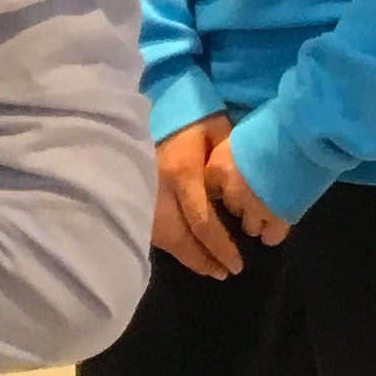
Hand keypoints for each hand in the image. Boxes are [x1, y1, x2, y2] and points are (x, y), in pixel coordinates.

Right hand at [153, 114, 284, 278]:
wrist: (156, 102)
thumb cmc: (193, 114)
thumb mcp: (217, 130)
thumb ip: (225, 163)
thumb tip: (235, 194)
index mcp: (182, 174)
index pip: (202, 221)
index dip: (219, 247)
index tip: (237, 264)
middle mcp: (160, 190)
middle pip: (180, 238)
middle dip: (203, 260)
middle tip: (225, 274)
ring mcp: (145, 195)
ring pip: (164, 239)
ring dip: (187, 257)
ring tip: (210, 269)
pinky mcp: (138, 196)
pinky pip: (154, 230)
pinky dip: (173, 244)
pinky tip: (187, 251)